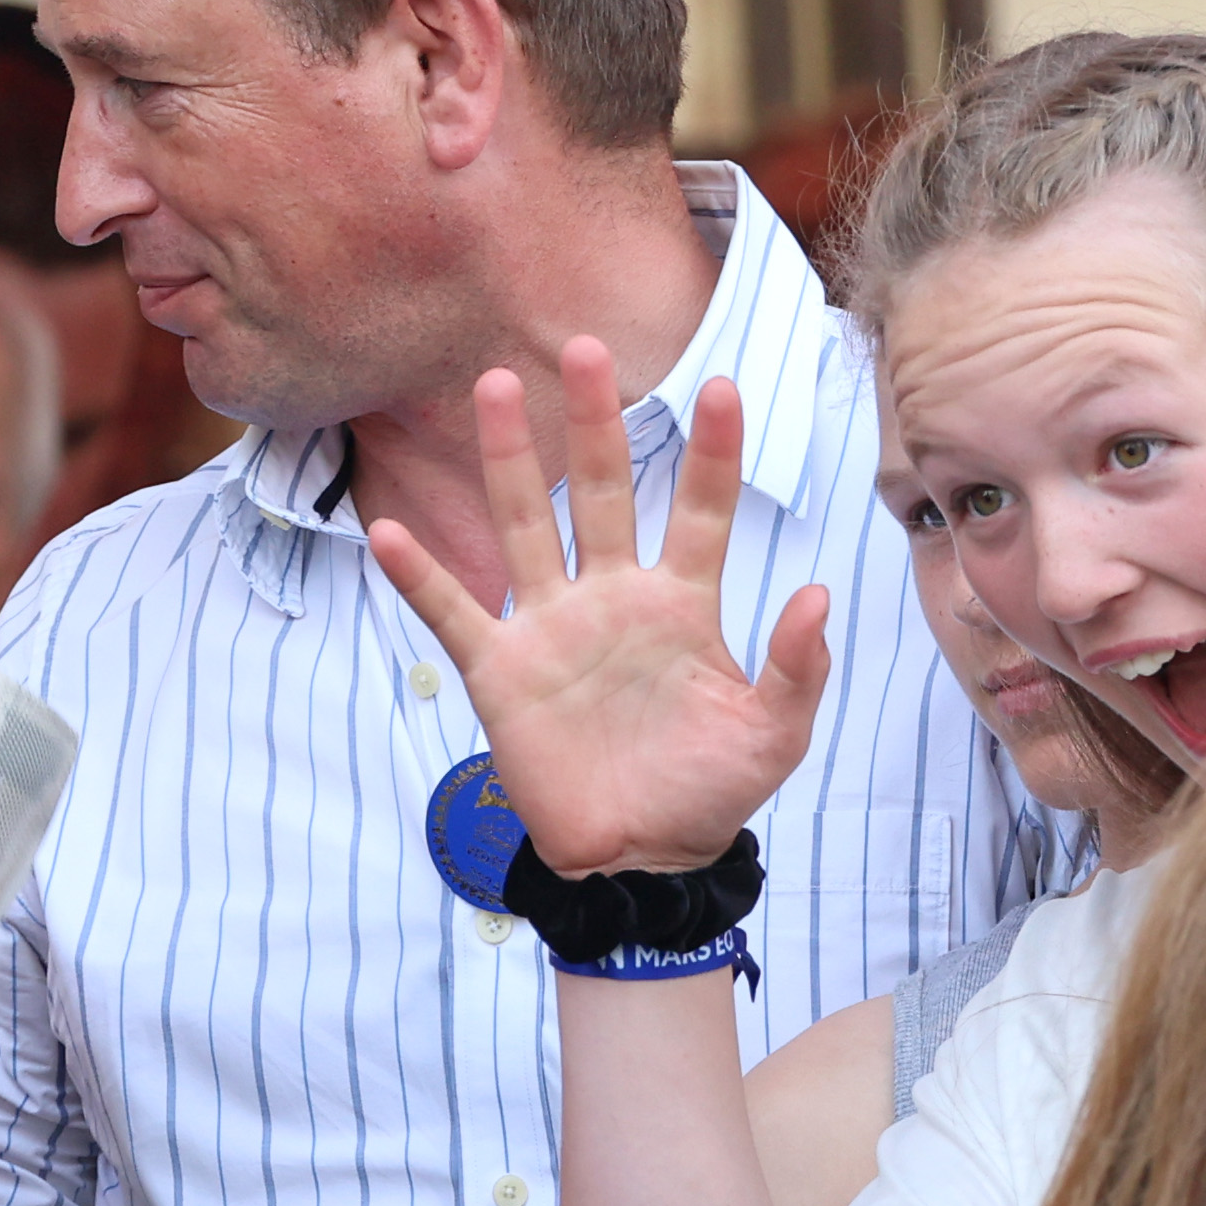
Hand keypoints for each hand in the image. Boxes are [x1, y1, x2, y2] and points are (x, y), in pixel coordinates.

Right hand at [363, 347, 831, 873]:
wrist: (638, 857)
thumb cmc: (708, 792)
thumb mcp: (773, 737)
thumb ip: (795, 668)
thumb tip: (817, 594)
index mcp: (683, 604)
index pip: (701, 510)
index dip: (711, 451)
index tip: (720, 384)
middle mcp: (614, 597)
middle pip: (605, 490)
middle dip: (595, 421)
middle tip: (587, 348)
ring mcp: (553, 627)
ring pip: (526, 524)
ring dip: (509, 458)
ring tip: (494, 386)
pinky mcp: (502, 671)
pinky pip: (455, 612)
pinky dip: (421, 576)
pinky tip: (389, 532)